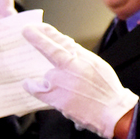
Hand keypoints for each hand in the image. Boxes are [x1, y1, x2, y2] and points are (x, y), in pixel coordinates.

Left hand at [22, 23, 138, 138]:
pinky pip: (36, 88)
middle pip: (52, 50)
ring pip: (48, 74)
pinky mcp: (55, 96)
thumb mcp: (98, 66)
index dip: (49, 33)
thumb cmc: (107, 89)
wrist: (111, 112)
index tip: (37, 26)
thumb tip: (68, 47)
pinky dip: (31, 85)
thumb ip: (82, 57)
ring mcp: (62, 81)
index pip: (63, 42)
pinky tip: (28, 82)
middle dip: (38, 38)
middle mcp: (72, 66)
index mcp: (84, 58)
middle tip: (28, 29)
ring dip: (53, 79)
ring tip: (67, 89)